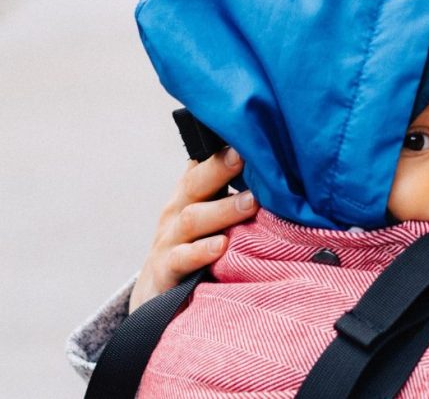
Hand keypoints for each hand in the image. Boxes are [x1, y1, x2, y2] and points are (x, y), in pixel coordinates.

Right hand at [128, 148, 257, 312]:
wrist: (156, 294)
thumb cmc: (195, 245)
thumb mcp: (209, 214)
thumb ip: (230, 191)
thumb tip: (271, 161)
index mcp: (190, 194)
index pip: (204, 164)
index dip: (222, 150)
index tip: (246, 135)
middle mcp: (177, 212)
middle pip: (196, 184)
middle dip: (221, 169)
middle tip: (247, 156)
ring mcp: (170, 241)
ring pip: (193, 220)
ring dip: (223, 210)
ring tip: (250, 202)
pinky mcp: (166, 272)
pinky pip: (182, 259)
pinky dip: (201, 252)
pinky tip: (221, 246)